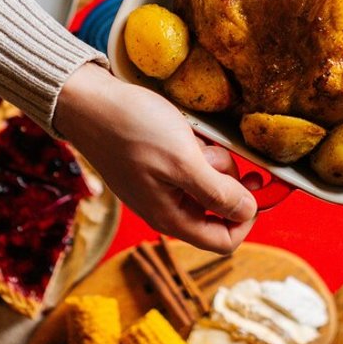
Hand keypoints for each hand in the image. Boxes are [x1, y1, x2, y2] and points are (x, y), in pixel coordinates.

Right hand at [54, 63, 256, 253]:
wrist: (88, 103)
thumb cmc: (132, 130)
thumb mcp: (184, 162)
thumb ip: (218, 193)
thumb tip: (249, 212)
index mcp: (171, 218)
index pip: (224, 241)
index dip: (246, 218)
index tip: (253, 186)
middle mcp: (166, 209)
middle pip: (217, 211)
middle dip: (225, 182)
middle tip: (215, 154)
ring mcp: (160, 188)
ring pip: (205, 186)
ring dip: (210, 162)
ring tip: (193, 140)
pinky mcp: (156, 167)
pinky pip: (189, 167)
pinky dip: (194, 152)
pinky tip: (182, 133)